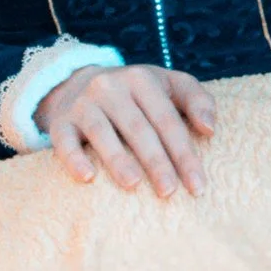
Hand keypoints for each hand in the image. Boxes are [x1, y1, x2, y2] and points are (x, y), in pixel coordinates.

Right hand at [38, 61, 216, 198]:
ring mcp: (83, 103)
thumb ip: (196, 100)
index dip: (184, 153)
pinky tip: (87, 177)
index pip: (167, 119)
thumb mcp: (167, 85)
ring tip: (133, 184)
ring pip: (101, 131)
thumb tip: (210, 129)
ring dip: (118, 158)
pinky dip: (74, 157)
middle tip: (170, 192)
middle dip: (156, 161)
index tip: (197, 186)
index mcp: (141, 78)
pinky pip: (64, 140)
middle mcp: (110, 86)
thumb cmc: (136, 94)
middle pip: (137, 127)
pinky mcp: (60, 121)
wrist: (77, 82)